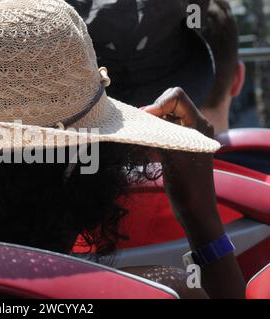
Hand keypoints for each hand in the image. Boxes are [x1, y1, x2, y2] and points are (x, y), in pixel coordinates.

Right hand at [142, 88, 245, 298]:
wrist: (195, 210)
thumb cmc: (188, 187)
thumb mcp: (173, 158)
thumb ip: (160, 134)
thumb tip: (141, 119)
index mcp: (199, 124)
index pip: (176, 97)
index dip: (158, 104)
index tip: (145, 120)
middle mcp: (194, 126)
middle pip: (169, 104)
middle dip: (153, 114)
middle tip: (144, 131)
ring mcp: (186, 136)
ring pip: (163, 118)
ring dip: (151, 126)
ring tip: (146, 143)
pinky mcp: (178, 146)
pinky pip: (162, 131)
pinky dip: (152, 136)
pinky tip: (149, 151)